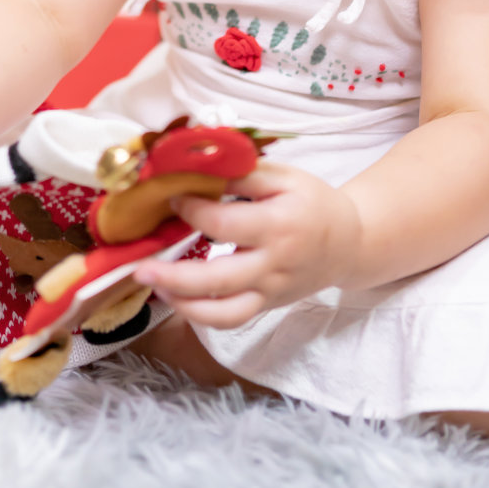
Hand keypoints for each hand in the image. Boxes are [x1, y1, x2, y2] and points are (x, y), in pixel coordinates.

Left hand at [133, 161, 361, 328]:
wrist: (348, 244)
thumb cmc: (312, 203)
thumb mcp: (284, 177)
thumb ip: (243, 173)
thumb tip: (198, 166)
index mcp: (279, 225)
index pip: (225, 223)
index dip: (192, 210)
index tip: (170, 197)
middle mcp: (273, 265)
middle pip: (218, 279)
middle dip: (174, 276)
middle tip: (140, 268)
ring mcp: (270, 291)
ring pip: (224, 312)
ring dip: (183, 304)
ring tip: (153, 286)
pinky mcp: (266, 306)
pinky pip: (231, 320)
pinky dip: (201, 316)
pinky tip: (177, 299)